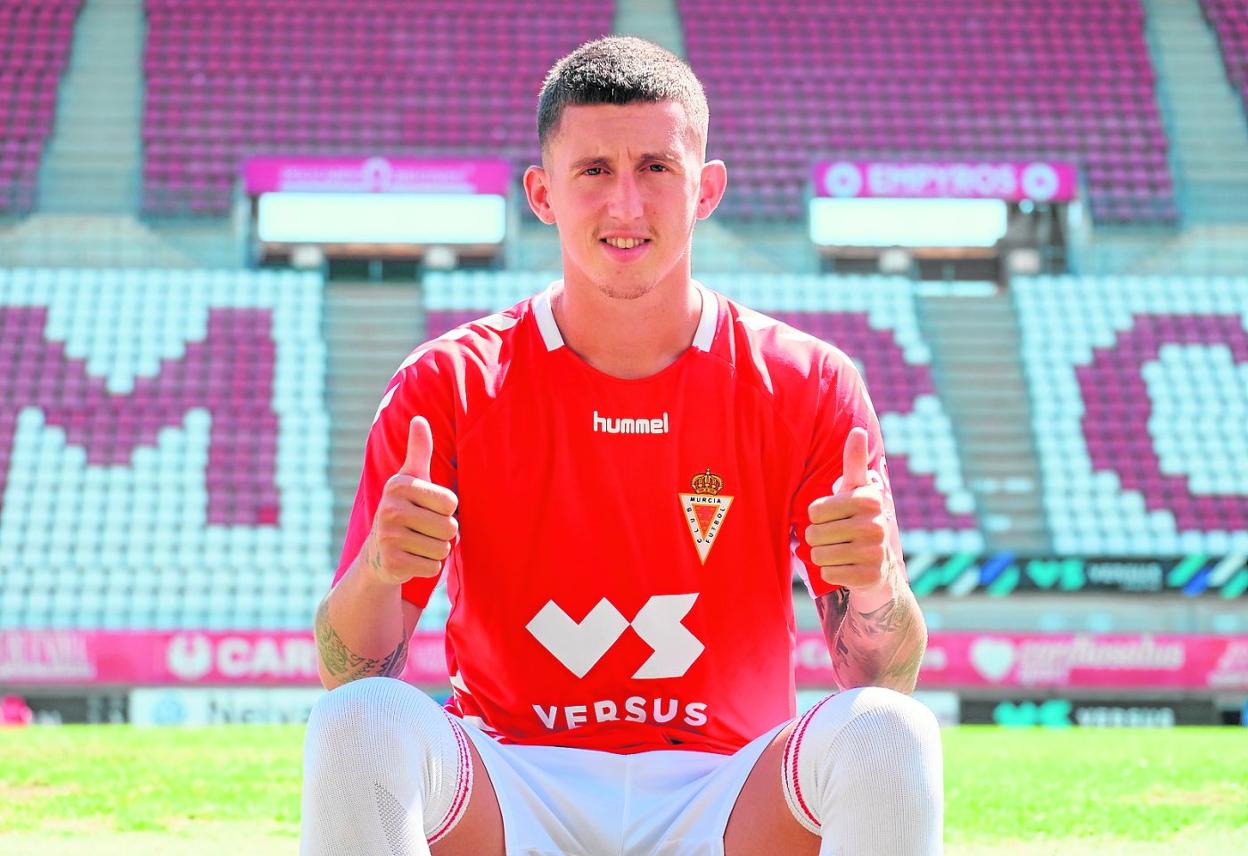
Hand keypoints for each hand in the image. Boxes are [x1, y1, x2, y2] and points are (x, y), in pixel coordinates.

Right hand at [365, 416, 458, 585]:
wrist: (378, 552)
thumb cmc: (405, 508)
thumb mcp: (410, 478)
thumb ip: (419, 450)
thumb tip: (419, 419)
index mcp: (399, 485)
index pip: (451, 502)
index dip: (447, 510)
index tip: (427, 509)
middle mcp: (390, 509)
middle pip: (450, 527)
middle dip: (444, 533)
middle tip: (423, 529)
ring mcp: (389, 538)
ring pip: (443, 549)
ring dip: (436, 549)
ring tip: (417, 543)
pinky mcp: (392, 563)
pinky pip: (433, 567)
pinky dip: (427, 566)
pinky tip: (411, 558)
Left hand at [804, 426, 893, 598]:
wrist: (879, 568)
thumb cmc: (858, 521)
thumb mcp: (856, 491)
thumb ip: (853, 462)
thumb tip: (857, 430)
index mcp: (868, 499)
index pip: (814, 510)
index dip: (817, 516)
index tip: (835, 517)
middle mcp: (876, 525)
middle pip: (814, 534)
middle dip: (818, 538)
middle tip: (836, 538)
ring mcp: (875, 552)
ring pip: (819, 555)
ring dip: (823, 556)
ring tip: (840, 552)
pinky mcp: (870, 577)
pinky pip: (829, 574)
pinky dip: (832, 573)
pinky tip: (846, 568)